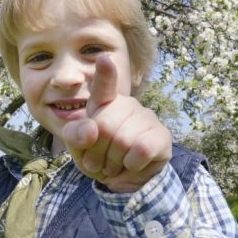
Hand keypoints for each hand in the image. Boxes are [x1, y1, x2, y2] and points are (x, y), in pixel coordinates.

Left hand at [61, 55, 171, 192]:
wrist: (121, 180)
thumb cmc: (98, 157)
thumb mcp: (78, 148)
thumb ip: (75, 136)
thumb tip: (92, 129)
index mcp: (103, 103)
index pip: (104, 86)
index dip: (105, 73)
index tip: (104, 58)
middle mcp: (126, 104)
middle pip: (104, 125)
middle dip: (96, 152)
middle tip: (99, 162)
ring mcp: (146, 118)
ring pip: (123, 140)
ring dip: (113, 162)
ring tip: (114, 164)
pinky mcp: (162, 136)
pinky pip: (142, 149)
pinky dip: (131, 165)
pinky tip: (132, 164)